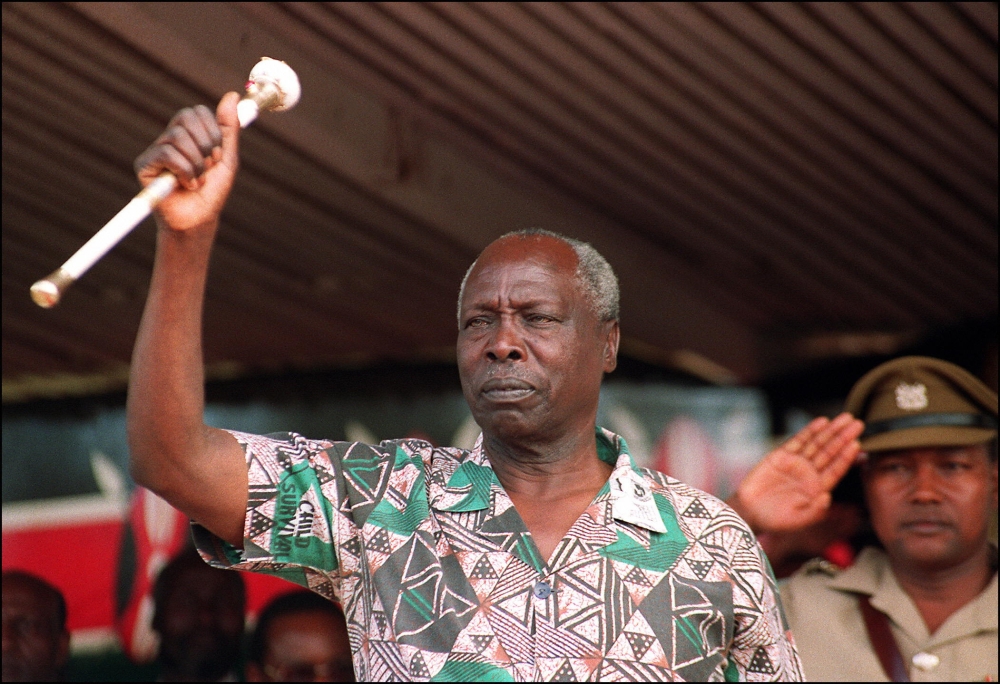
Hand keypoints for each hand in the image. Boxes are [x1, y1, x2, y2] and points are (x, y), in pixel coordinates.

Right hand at [133, 92, 240, 232]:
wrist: (200, 219)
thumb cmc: (213, 192)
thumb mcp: (227, 158)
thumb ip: (229, 128)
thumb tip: (232, 95)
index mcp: (189, 134)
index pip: (197, 112)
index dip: (213, 132)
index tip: (219, 155)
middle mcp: (170, 138)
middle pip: (186, 117)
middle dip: (206, 145)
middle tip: (209, 167)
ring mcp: (156, 150)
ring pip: (178, 136)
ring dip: (197, 163)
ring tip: (198, 180)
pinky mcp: (144, 164)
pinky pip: (166, 153)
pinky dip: (184, 171)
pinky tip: (186, 185)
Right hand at [730, 412, 863, 532]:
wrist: (749, 512)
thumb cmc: (775, 521)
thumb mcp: (797, 521)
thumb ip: (814, 511)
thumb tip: (827, 497)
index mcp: (818, 488)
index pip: (836, 470)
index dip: (847, 457)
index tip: (858, 444)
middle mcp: (810, 473)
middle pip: (830, 452)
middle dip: (843, 438)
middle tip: (858, 423)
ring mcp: (796, 463)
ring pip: (817, 443)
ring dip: (831, 431)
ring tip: (845, 418)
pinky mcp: (781, 455)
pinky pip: (798, 441)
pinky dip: (810, 431)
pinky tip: (822, 422)